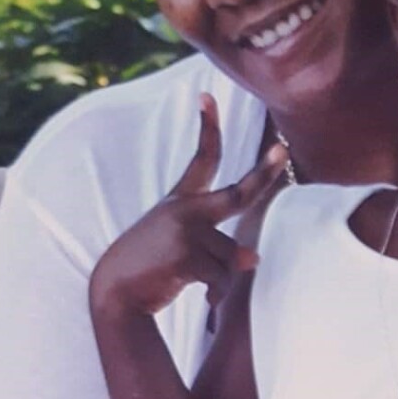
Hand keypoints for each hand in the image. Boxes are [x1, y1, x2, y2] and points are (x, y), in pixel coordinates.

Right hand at [89, 94, 285, 318]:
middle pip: (237, 193)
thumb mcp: (183, 250)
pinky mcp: (186, 255)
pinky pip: (223, 277)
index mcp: (180, 202)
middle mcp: (185, 210)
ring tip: (200, 287)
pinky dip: (218, 295)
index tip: (207, 96)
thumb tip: (255, 258)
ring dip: (224, 278)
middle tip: (283, 150)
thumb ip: (220, 247)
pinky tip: (205, 302)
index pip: (201, 160)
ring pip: (233, 255)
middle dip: (264, 172)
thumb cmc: (150, 269)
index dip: (207, 127)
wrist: (114, 293)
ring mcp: (185, 231)